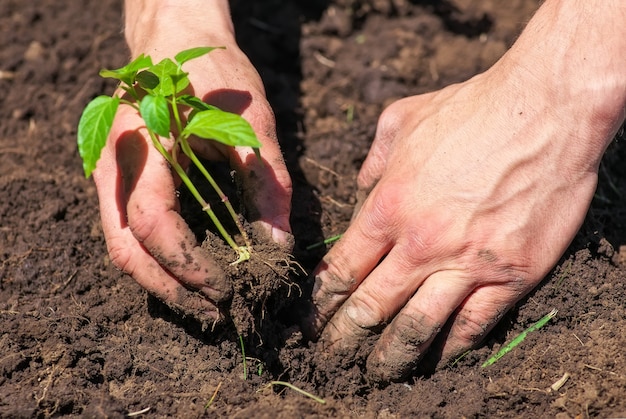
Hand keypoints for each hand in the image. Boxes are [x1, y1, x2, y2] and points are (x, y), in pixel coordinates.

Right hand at [93, 2, 291, 319]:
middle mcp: (114, 163)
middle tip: (216, 313)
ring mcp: (110, 173)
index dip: (187, 264)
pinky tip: (191, 274)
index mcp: (142, 143)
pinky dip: (157, 260)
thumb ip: (267, 183)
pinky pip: (128, 231)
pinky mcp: (121, 180)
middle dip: (170, 288)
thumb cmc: (213, 72)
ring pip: (122, 245)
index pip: (152, 222)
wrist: (176, 39)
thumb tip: (279, 245)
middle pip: (126, 248)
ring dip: (161, 282)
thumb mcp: (251, 123)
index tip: (227, 289)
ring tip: (206, 303)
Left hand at [305, 0, 624, 379]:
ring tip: (376, 373)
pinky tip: (436, 361)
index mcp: (388, 207)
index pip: (342, 270)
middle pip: (371, 307)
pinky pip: (473, 326)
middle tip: (331, 356)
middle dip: (344, 338)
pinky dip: (450, 350)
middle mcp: (421, 244)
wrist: (546, 110)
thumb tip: (359, 191)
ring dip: (391, 357)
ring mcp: (467, 264)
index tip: (313, 318)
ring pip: (417, 328)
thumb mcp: (401, 121)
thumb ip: (372, 163)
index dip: (322, 301)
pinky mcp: (510, 276)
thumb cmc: (470, 109)